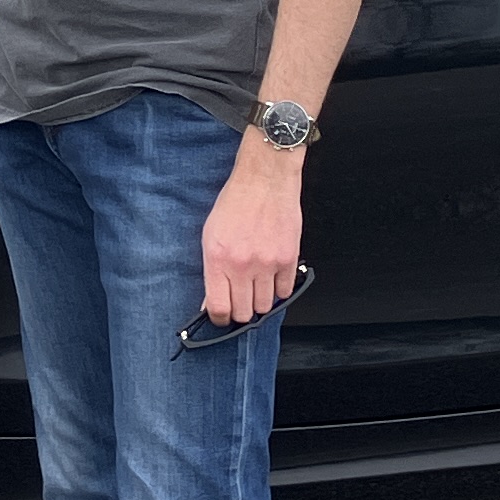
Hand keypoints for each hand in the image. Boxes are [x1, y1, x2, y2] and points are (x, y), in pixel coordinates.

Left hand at [199, 142, 304, 329]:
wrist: (265, 180)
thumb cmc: (236, 203)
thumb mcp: (211, 236)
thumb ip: (212, 272)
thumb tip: (212, 301)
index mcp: (218, 259)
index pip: (219, 308)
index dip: (219, 319)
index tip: (222, 318)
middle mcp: (242, 264)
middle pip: (243, 312)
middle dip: (240, 311)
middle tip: (240, 300)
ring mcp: (267, 263)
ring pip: (266, 306)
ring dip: (260, 301)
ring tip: (257, 287)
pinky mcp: (288, 258)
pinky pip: (285, 291)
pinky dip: (279, 290)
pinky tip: (273, 277)